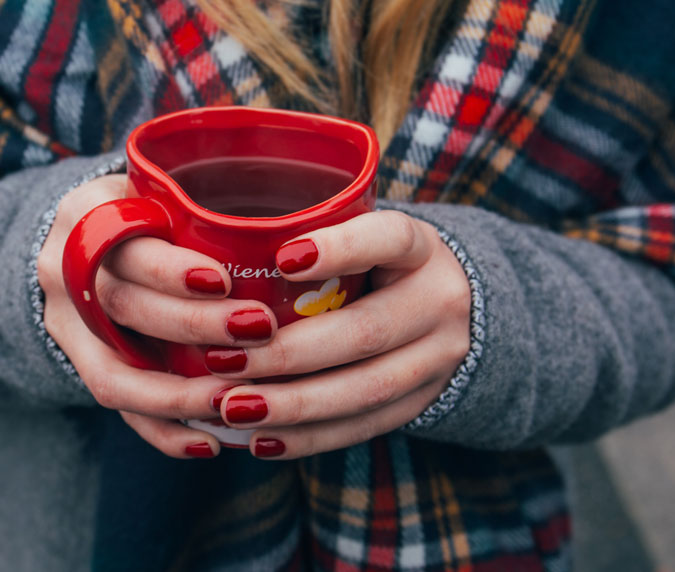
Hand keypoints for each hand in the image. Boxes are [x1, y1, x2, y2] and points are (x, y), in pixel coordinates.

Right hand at [35, 174, 271, 458]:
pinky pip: (116, 408)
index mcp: (88, 212)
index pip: (124, 243)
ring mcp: (64, 323)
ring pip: (113, 372)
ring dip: (178, 394)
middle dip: (192, 326)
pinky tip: (210, 442)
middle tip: (258, 330)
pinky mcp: (76, 364)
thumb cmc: (149, 209)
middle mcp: (63, 268)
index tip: (224, 281)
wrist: (82, 239)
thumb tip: (300, 230)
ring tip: (236, 401)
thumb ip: (204, 205)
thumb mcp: (162, 188)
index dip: (170, 270)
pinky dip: (163, 430)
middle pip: (122, 306)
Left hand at [208, 210, 472, 458]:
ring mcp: (438, 359)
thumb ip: (314, 236)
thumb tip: (220, 247)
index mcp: (421, 249)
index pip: (390, 239)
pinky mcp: (422, 403)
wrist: (454, 308)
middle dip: (288, 353)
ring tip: (233, 408)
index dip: (340, 249)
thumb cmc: (378, 262)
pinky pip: (363, 426)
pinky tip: (260, 439)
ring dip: (292, 404)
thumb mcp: (364, 234)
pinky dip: (308, 437)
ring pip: (365, 390)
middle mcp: (439, 302)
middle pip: (365, 332)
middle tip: (222, 361)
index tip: (282, 259)